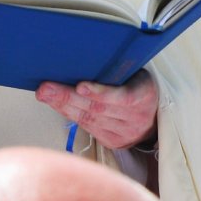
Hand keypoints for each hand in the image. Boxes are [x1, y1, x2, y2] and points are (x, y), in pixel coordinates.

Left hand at [36, 72, 158, 149]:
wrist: (155, 112)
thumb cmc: (138, 84)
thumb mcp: (135, 72)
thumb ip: (117, 69)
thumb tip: (83, 58)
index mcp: (145, 96)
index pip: (123, 97)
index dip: (101, 92)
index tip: (80, 86)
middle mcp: (137, 119)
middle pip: (98, 109)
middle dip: (68, 97)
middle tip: (46, 88)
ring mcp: (126, 134)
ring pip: (89, 119)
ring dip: (63, 106)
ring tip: (46, 94)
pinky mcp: (114, 142)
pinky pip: (88, 128)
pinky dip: (70, 114)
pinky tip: (57, 104)